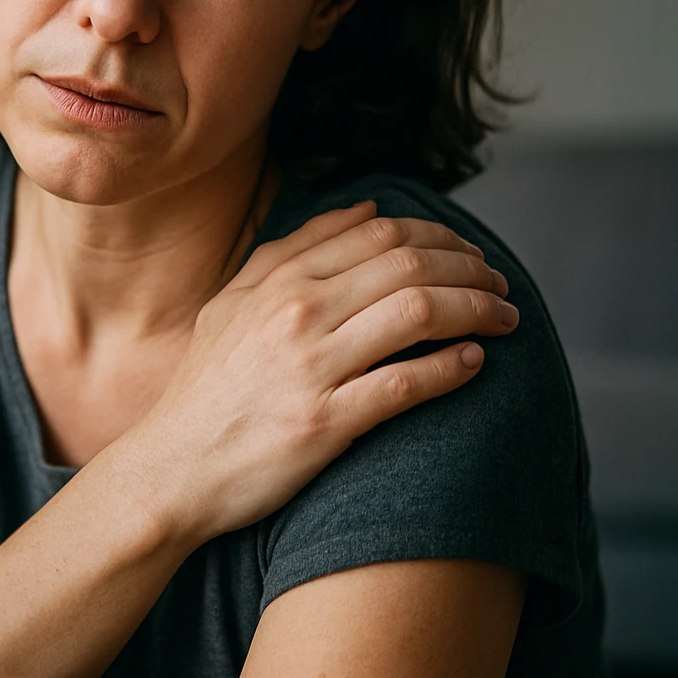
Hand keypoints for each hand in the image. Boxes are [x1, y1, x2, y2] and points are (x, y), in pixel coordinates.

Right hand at [129, 201, 515, 544]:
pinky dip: (452, 368)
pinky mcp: (325, 423)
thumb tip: (366, 208)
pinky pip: (406, 384)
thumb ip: (294, 250)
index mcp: (278, 280)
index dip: (440, 236)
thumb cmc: (206, 389)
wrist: (172, 470)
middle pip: (410, 266)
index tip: (470, 254)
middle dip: (472, 269)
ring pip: (419, 314)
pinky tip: (476, 364)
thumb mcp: (233, 303)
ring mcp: (311, 368)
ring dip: (477, 310)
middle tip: (501, 286)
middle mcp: (296, 314)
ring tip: (505, 319)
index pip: (381, 233)